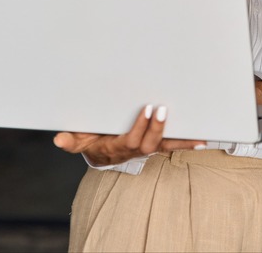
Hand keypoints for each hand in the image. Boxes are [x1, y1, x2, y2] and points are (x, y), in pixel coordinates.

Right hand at [53, 105, 204, 165]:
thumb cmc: (90, 141)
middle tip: (164, 108)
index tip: (148, 109)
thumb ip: (70, 140)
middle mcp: (134, 150)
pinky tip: (203, 140)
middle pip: (149, 143)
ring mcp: (146, 148)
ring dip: (180, 140)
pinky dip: (187, 143)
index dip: (140, 127)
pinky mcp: (154, 145)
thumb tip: (58, 138)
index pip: (131, 139)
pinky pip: (172, 145)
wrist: (100, 153)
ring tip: (198, 136)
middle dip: (158, 127)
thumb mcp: (78, 140)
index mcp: (117, 147)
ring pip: (164, 146)